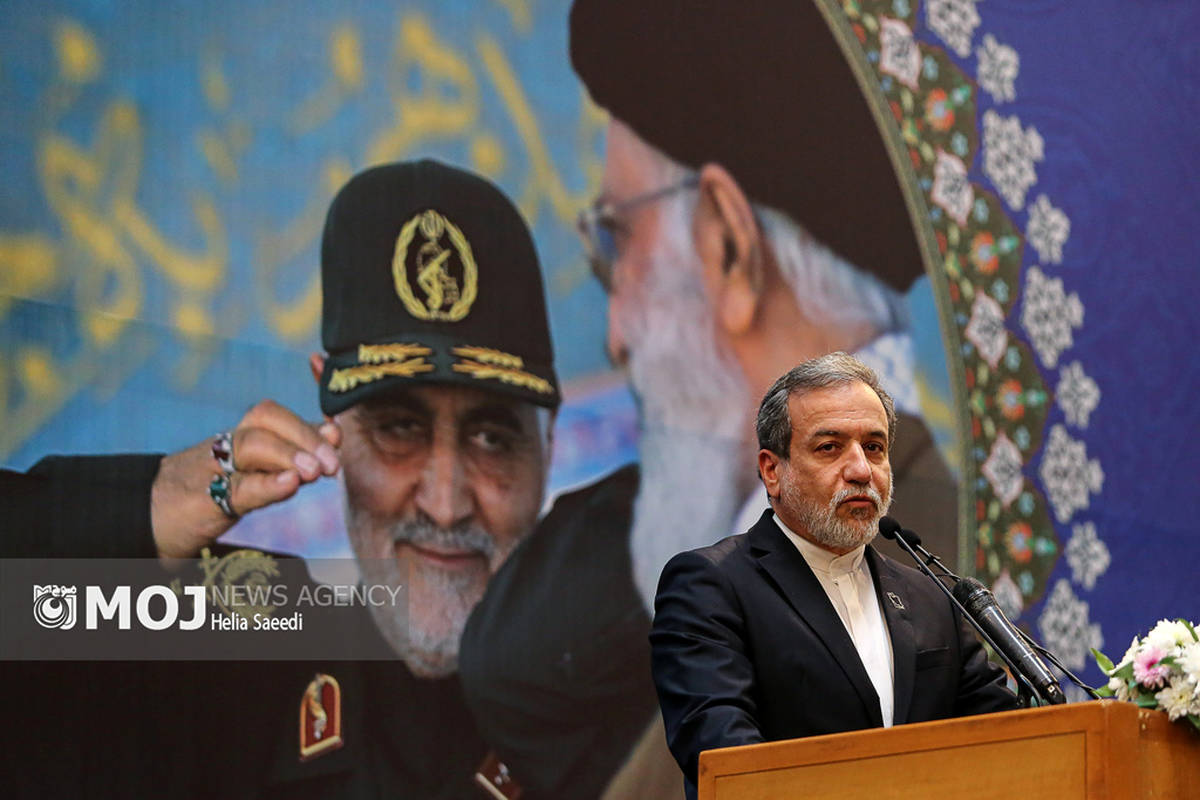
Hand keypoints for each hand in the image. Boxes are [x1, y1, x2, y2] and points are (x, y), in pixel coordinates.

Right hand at [150, 400, 340, 558]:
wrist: (137, 519)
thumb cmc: (198, 501)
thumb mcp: (244, 482)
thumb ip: (281, 467)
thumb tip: (326, 450)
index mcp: (235, 442)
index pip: (274, 415)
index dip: (308, 416)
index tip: (338, 431)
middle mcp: (224, 448)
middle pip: (266, 419)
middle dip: (306, 435)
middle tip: (334, 463)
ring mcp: (210, 471)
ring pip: (252, 445)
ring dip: (291, 453)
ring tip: (317, 471)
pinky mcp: (200, 502)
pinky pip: (236, 488)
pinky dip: (266, 485)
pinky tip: (290, 484)